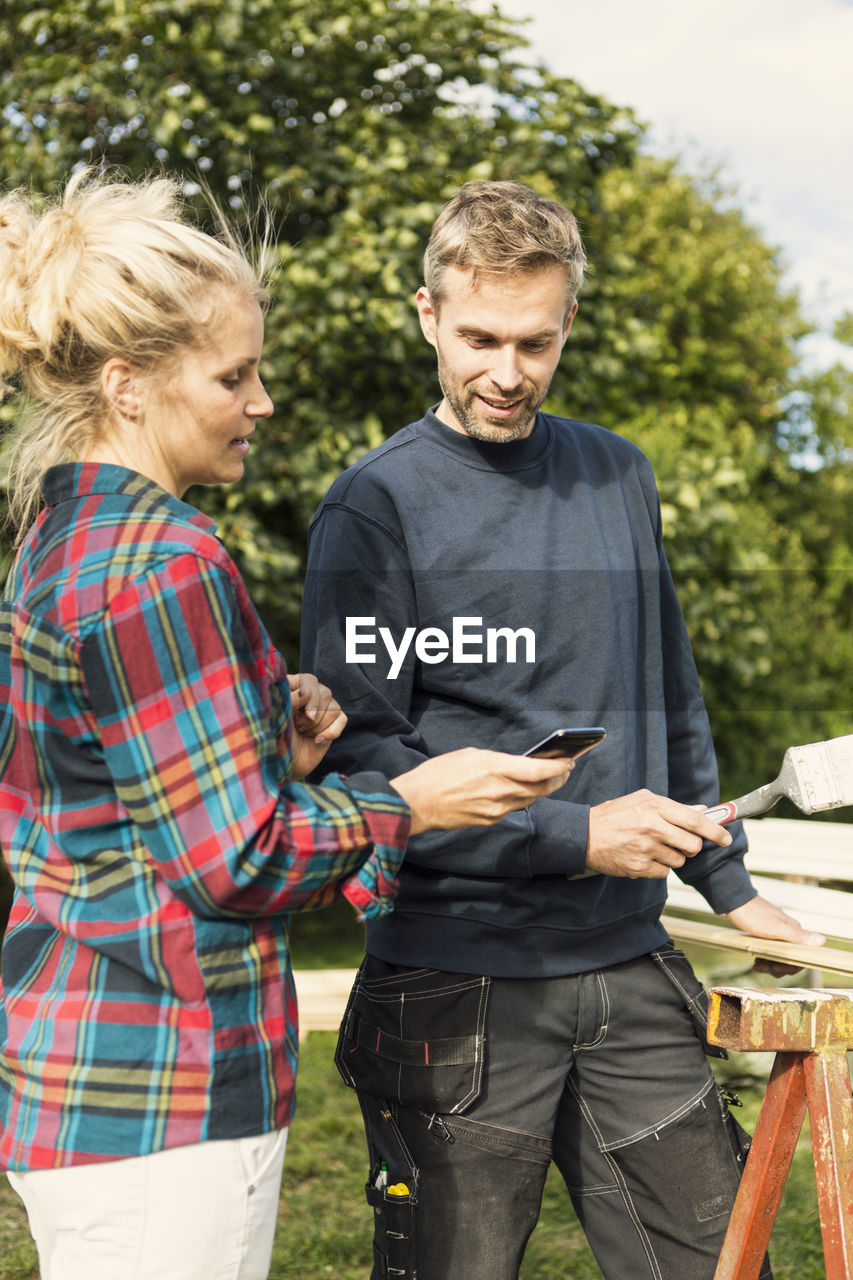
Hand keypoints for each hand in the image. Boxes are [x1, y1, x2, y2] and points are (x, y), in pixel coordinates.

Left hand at [287, 673, 346, 779]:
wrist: (282, 765)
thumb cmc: (274, 739)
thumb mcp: (278, 717)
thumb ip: (289, 700)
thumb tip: (306, 691)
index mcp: (291, 689)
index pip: (309, 681)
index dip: (308, 696)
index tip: (299, 713)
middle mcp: (308, 696)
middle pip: (324, 693)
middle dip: (312, 715)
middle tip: (298, 727)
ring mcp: (321, 709)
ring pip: (334, 707)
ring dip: (318, 725)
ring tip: (304, 734)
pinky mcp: (332, 724)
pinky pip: (342, 719)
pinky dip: (331, 731)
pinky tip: (317, 740)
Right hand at [391, 748, 571, 834]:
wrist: (418, 803)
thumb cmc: (439, 773)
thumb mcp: (471, 755)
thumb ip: (498, 761)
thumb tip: (516, 765)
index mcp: (494, 768)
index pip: (538, 770)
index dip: (558, 766)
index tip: (568, 761)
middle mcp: (500, 791)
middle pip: (541, 788)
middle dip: (557, 779)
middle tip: (565, 770)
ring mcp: (496, 809)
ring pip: (529, 799)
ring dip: (541, 789)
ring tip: (547, 778)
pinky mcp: (490, 821)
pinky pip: (512, 808)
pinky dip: (519, 798)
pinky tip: (518, 790)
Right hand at [586, 789, 732, 878]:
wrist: (583, 835)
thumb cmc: (614, 815)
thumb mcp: (642, 801)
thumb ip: (673, 807)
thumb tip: (702, 812)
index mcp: (654, 807)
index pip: (694, 820)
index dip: (714, 830)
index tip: (725, 838)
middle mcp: (651, 827)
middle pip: (692, 845)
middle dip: (693, 847)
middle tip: (682, 843)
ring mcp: (644, 849)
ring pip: (679, 860)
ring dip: (673, 857)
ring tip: (655, 847)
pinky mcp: (638, 867)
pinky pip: (664, 873)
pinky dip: (659, 867)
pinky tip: (645, 857)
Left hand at [727, 894, 825, 976]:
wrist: (734, 901)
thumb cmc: (754, 914)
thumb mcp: (775, 928)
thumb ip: (798, 935)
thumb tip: (822, 941)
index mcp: (794, 931)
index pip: (802, 956)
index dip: (791, 966)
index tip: (776, 969)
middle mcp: (789, 933)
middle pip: (791, 958)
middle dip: (778, 967)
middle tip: (763, 967)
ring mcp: (778, 934)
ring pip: (780, 956)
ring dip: (770, 965)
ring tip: (758, 966)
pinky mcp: (767, 934)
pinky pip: (771, 952)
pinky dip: (764, 959)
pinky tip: (756, 961)